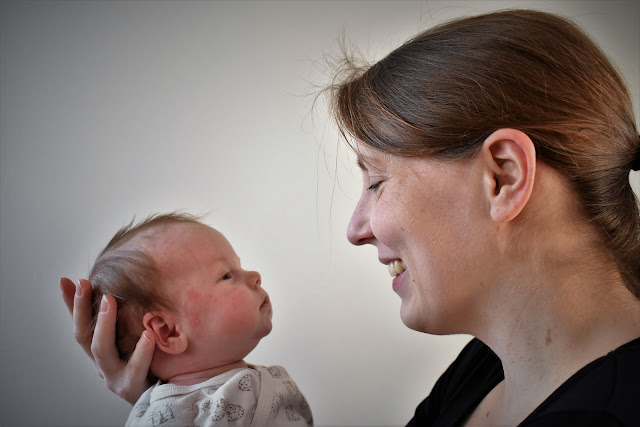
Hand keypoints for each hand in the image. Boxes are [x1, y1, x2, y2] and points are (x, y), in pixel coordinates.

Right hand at [60, 277, 154, 404]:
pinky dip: (141, 351)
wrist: (163, 400)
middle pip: (83, 336)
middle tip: (86, 284)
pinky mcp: (132, 386)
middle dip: (82, 308)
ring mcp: (114, 377)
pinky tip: (148, 335)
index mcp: (100, 352)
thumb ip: (122, 322)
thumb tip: (115, 290)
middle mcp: (102, 364)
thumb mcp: (131, 340)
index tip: (64, 280)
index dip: (70, 304)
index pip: (79, 324)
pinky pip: (135, 368)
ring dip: (105, 324)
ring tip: (111, 301)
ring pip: (102, 350)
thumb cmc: (147, 367)